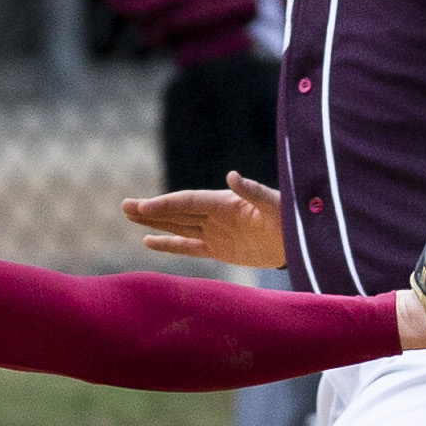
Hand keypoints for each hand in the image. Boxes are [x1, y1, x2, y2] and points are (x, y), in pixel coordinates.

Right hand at [123, 171, 286, 267]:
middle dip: (150, 210)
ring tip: (129, 215)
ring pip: (177, 226)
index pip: (188, 202)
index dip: (165, 204)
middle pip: (176, 212)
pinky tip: (148, 241)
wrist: (301, 241)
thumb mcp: (273, 205)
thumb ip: (253, 191)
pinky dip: (169, 244)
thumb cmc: (290, 219)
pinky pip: (188, 246)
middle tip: (124, 206)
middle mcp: (215, 215)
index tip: (143, 206)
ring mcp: (214, 232)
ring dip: (154, 222)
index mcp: (224, 202)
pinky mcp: (218, 250)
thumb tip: (232, 176)